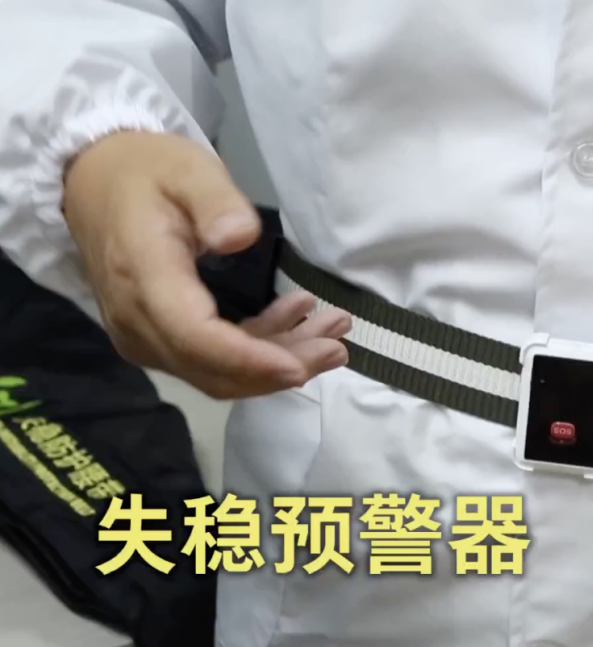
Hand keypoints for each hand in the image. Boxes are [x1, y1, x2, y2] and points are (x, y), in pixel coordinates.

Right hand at [63, 131, 349, 398]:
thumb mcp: (187, 168)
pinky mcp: (156, 338)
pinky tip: (296, 317)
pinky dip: (258, 350)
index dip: (248, 359)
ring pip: (215, 372)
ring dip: (277, 361)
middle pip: (211, 368)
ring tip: (333, 332)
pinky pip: (209, 361)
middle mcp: (136, 319)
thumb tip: (239, 236)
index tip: (298, 366)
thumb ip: (215, 201)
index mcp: (142, 275)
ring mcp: (143, 334)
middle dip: (279, 367)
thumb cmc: (146, 172)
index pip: (195, 337)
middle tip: (338, 346)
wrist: (95, 181)